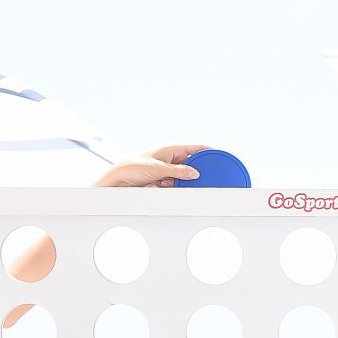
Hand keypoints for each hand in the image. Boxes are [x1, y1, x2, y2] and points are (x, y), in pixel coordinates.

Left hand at [92, 144, 209, 187]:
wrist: (117, 180)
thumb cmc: (132, 167)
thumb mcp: (158, 168)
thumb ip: (178, 171)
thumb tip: (195, 173)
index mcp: (170, 149)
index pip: (195, 147)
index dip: (209, 150)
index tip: (221, 155)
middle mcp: (170, 159)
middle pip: (193, 163)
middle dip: (200, 170)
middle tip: (212, 176)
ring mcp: (168, 171)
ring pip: (186, 176)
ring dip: (189, 181)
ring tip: (196, 185)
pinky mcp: (164, 182)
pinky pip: (178, 185)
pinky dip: (181, 188)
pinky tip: (184, 190)